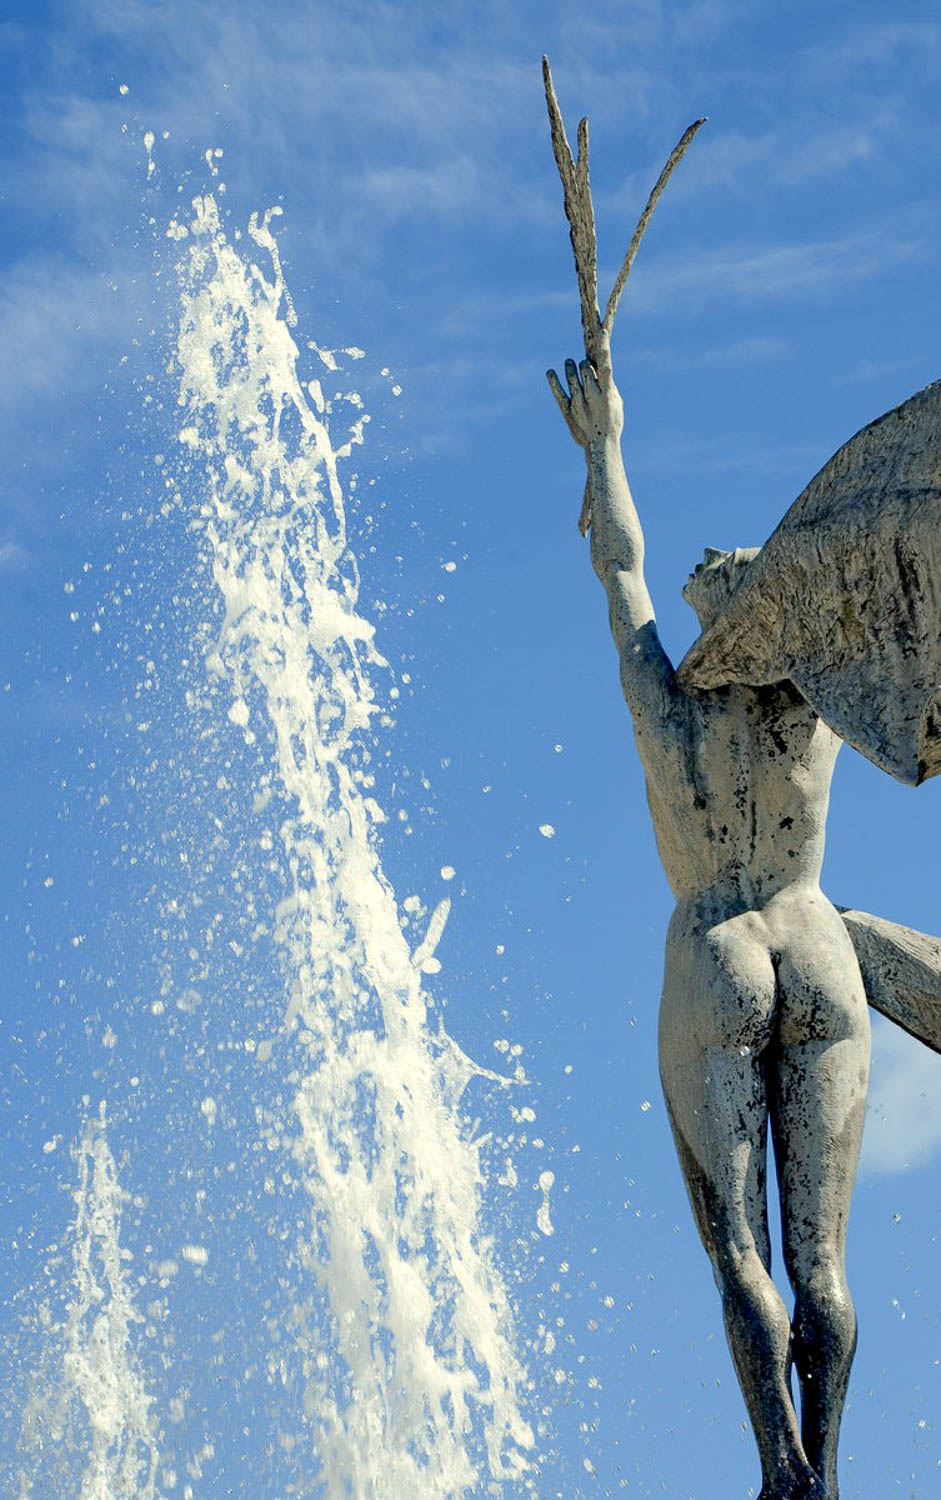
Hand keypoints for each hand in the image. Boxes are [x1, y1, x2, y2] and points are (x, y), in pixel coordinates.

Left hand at [547, 337, 623, 451]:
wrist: (601, 446)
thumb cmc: (612, 423)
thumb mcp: (616, 402)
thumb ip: (608, 384)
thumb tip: (601, 369)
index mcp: (607, 391)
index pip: (605, 365)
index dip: (604, 347)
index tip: (602, 332)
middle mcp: (592, 394)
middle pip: (585, 366)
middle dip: (585, 364)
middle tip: (585, 367)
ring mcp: (579, 402)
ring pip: (571, 374)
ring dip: (570, 367)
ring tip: (570, 365)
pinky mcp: (568, 410)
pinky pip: (558, 392)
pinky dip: (554, 381)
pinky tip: (550, 372)